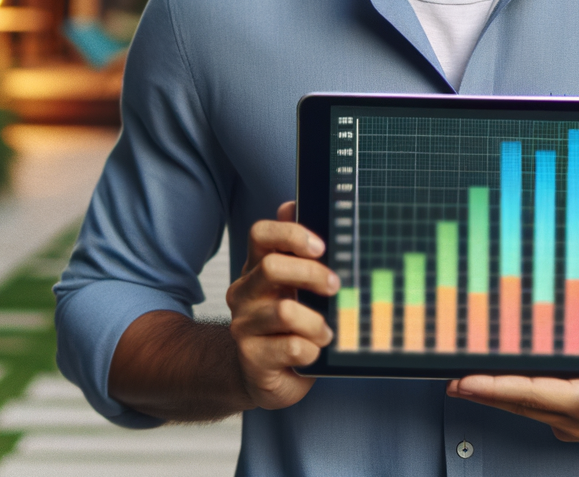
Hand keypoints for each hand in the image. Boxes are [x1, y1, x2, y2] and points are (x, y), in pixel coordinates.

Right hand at [227, 201, 339, 409]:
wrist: (264, 374)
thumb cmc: (288, 324)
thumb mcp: (296, 284)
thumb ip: (297, 249)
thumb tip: (291, 205)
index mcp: (256, 267)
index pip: (260, 234)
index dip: (291, 234)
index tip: (321, 246)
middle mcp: (244, 292)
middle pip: (272, 266)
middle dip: (312, 274)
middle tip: (334, 286)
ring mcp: (244, 326)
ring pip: (285, 311)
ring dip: (317, 322)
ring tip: (326, 332)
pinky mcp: (252, 359)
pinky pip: (293, 348)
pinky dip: (313, 350)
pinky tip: (313, 352)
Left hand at [445, 349, 578, 447]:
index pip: (534, 394)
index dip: (500, 388)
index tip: (471, 381)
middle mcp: (573, 416)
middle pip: (519, 403)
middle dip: (483, 393)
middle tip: (451, 381)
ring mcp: (570, 419)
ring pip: (522, 406)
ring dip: (491, 396)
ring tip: (460, 384)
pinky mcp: (571, 415)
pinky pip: (533, 405)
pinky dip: (509, 395)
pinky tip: (495, 385)